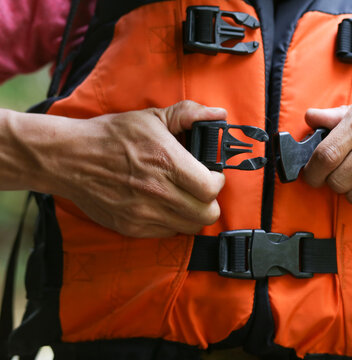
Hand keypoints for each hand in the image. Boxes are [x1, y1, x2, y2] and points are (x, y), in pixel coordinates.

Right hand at [54, 101, 226, 236]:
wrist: (69, 158)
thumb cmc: (112, 136)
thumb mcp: (152, 117)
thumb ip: (189, 114)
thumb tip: (219, 115)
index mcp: (166, 162)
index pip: (211, 189)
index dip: (217, 182)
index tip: (211, 174)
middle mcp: (157, 192)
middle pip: (207, 214)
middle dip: (210, 201)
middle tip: (200, 188)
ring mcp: (143, 213)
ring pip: (190, 227)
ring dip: (193, 213)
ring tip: (184, 197)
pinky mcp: (132, 227)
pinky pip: (168, 233)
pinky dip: (172, 222)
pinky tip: (164, 205)